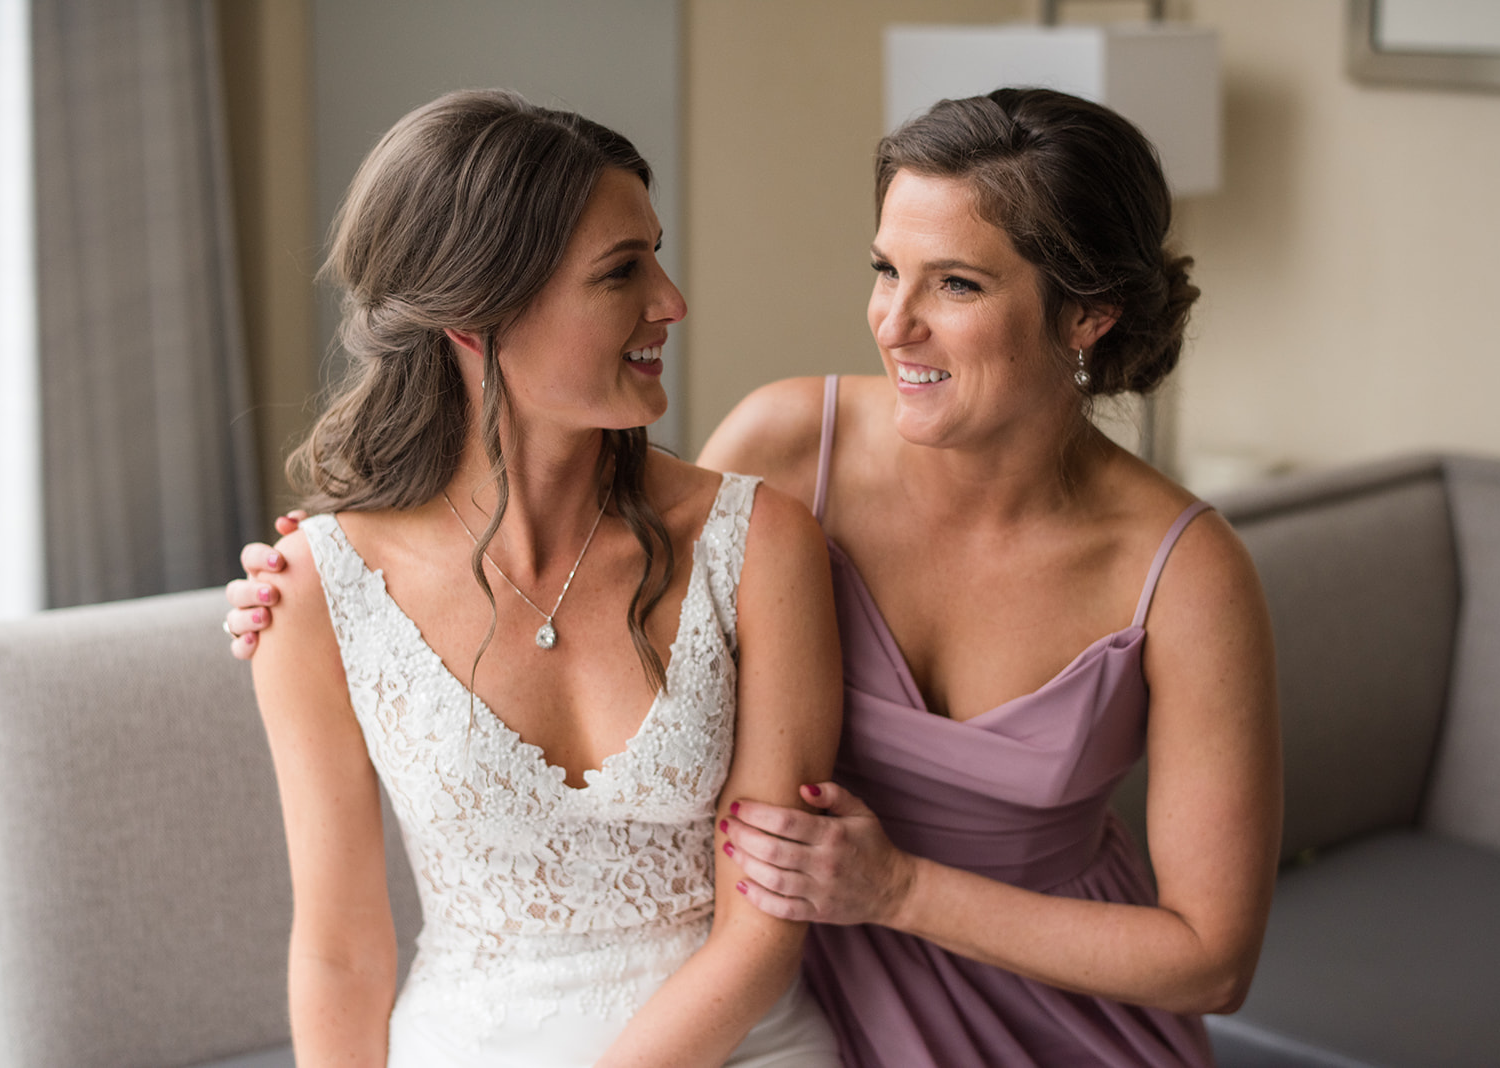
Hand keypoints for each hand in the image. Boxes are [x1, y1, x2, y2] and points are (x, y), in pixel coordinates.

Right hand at [223, 511, 305, 658]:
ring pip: (232, 619)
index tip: (280, 561)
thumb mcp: (312, 555)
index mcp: (264, 572)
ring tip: (266, 618)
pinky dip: (242, 645)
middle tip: (273, 594)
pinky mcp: (252, 645)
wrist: (326, 622)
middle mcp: (250, 596)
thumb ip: (303, 531)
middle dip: (251, 591)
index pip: (249, 557)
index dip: (259, 557)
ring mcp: (248, 621)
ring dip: (246, 618)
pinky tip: (256, 643)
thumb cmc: (316, 579)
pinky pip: (237, 647)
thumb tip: (286, 521)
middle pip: (234, 591)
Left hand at [720, 782, 916, 925]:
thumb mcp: (861, 812)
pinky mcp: (818, 913)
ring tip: (728, 849)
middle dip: (742, 836)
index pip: (785, 822)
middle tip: (726, 825)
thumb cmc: (873, 845)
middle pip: (772, 850)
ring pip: (773, 879)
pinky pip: (783, 909)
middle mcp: (825, 864)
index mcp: (833, 835)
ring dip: (745, 863)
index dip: (756, 813)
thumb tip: (802, 787)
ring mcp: (821, 892)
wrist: (894, 889)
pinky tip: (742, 885)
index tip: (737, 806)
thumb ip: (834, 794)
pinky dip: (759, 899)